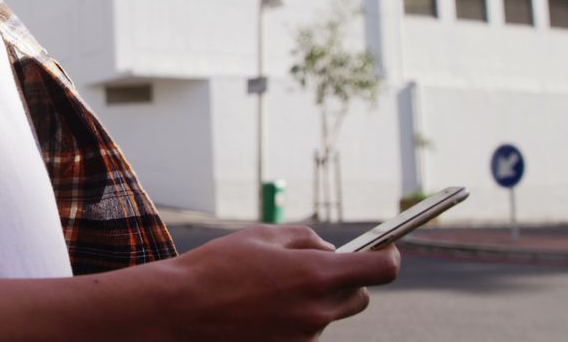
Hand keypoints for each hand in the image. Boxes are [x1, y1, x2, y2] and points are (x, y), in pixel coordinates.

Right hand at [163, 225, 399, 341]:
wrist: (179, 310)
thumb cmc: (217, 266)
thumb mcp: (261, 236)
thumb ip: (305, 238)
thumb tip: (330, 250)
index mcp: (315, 275)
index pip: (380, 270)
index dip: (388, 256)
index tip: (385, 249)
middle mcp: (316, 310)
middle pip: (360, 296)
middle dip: (349, 279)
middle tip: (319, 265)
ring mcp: (304, 336)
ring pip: (330, 314)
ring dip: (317, 298)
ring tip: (273, 287)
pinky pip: (307, 330)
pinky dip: (296, 316)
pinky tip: (262, 306)